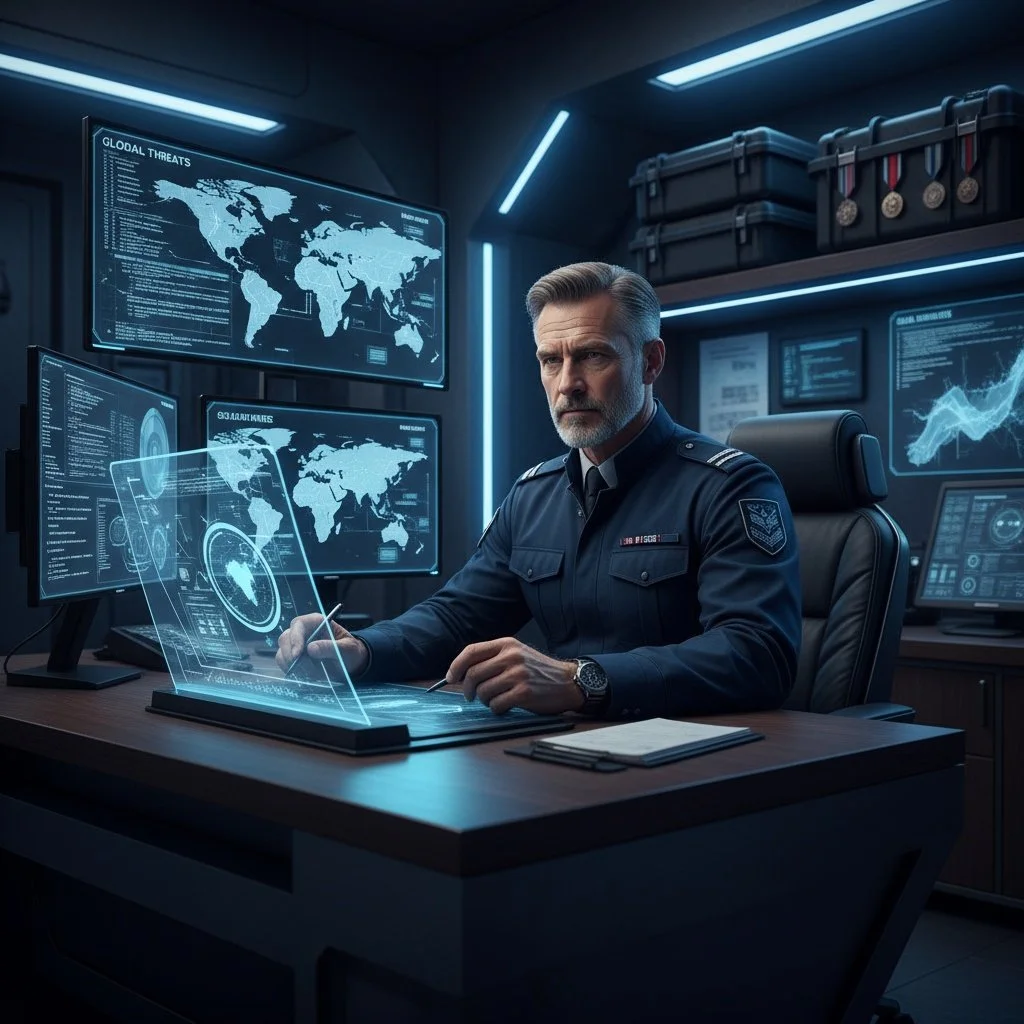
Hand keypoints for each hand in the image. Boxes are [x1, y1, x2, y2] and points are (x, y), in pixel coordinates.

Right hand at [275, 613, 368, 677]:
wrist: (351, 664)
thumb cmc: (350, 651)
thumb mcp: (347, 649)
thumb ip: (331, 647)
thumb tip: (311, 649)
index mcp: (316, 622)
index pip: (298, 624)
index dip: (295, 638)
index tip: (298, 655)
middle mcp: (303, 632)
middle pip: (285, 639)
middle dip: (293, 656)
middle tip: (307, 669)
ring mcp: (296, 646)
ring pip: (282, 654)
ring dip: (294, 667)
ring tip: (314, 674)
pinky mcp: (294, 660)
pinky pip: (284, 666)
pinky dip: (293, 673)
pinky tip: (308, 677)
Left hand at [445, 637, 582, 714]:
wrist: (568, 682)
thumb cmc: (539, 671)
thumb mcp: (517, 654)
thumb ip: (493, 659)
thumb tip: (461, 674)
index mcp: (507, 644)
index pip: (471, 651)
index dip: (456, 666)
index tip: (450, 678)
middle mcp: (511, 656)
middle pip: (473, 674)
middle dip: (468, 689)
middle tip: (471, 696)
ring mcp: (518, 674)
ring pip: (483, 691)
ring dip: (485, 700)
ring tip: (496, 699)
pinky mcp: (524, 693)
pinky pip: (496, 705)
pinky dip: (496, 709)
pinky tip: (505, 706)